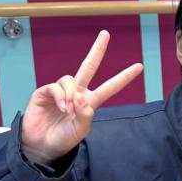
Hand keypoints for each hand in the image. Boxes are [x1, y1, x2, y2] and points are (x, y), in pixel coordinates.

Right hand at [21, 31, 142, 165]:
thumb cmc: (63, 139)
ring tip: (68, 110)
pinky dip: (60, 96)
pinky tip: (62, 107)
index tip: (140, 66)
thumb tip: (82, 99)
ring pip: (70, 79)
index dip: (124, 77)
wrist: (42, 146)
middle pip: (89, 66)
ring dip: (71, 94)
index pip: (110, 87)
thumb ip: (85, 116)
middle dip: (97, 50)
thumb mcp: (80, 131)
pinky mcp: (45, 92)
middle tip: (106, 34)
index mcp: (90, 101)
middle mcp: (77, 93)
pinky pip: (56, 86)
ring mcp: (61, 91)